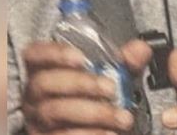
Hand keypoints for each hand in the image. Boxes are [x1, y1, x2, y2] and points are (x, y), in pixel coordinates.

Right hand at [22, 40, 151, 133]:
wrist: (95, 133)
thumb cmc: (97, 99)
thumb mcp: (112, 77)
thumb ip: (124, 62)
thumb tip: (141, 49)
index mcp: (46, 71)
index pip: (35, 54)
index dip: (54, 53)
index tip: (80, 57)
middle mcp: (35, 95)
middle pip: (45, 83)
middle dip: (81, 83)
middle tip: (111, 88)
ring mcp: (37, 119)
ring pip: (55, 112)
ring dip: (93, 113)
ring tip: (121, 117)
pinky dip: (90, 134)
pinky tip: (109, 133)